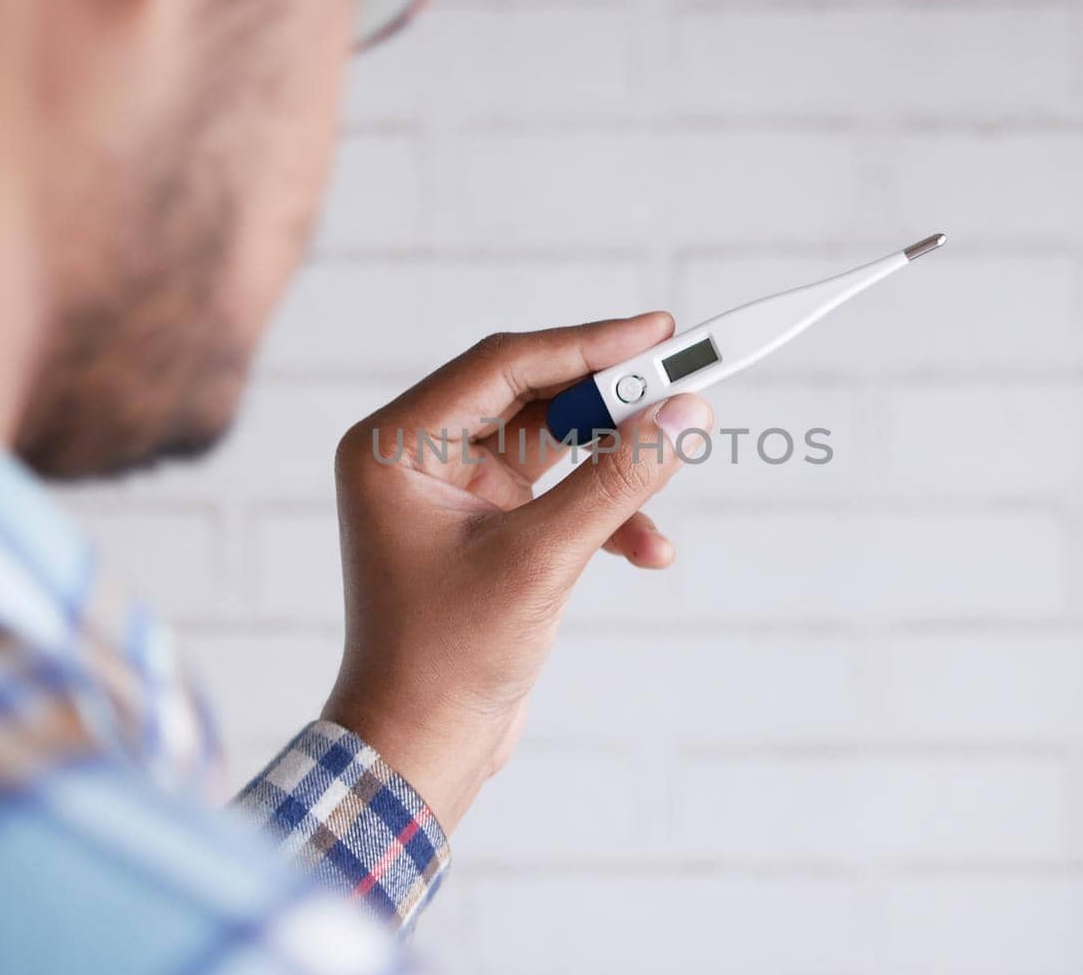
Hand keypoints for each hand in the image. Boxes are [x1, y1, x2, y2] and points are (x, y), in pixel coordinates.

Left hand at [323, 313, 713, 831]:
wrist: (421, 749)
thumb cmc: (450, 659)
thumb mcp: (543, 559)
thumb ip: (617, 479)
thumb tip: (686, 410)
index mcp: (395, 446)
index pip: (503, 365)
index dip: (588, 345)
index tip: (661, 333)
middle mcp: (417, 457)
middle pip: (531, 395)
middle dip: (609, 400)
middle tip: (683, 381)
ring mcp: (452, 493)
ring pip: (552, 444)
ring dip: (614, 463)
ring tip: (675, 462)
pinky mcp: (486, 529)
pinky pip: (556, 495)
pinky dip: (604, 515)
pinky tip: (651, 548)